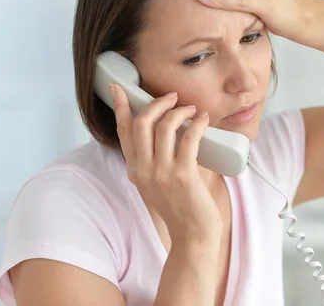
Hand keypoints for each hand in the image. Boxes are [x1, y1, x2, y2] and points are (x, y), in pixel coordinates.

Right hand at [110, 84, 221, 244]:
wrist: (192, 235)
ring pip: (164, 127)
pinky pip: (188, 139)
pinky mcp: (183, 175)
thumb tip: (170, 130)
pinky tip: (204, 119)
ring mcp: (162, 173)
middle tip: (172, 97)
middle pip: (141, 123)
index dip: (121, 107)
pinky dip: (197, 124)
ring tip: (192, 109)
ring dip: (180, 111)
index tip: (119, 88)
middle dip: (156, 104)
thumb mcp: (158, 183)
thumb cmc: (181, 207)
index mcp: (135, 170)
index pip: (123, 132)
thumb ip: (156, 161)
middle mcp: (143, 170)